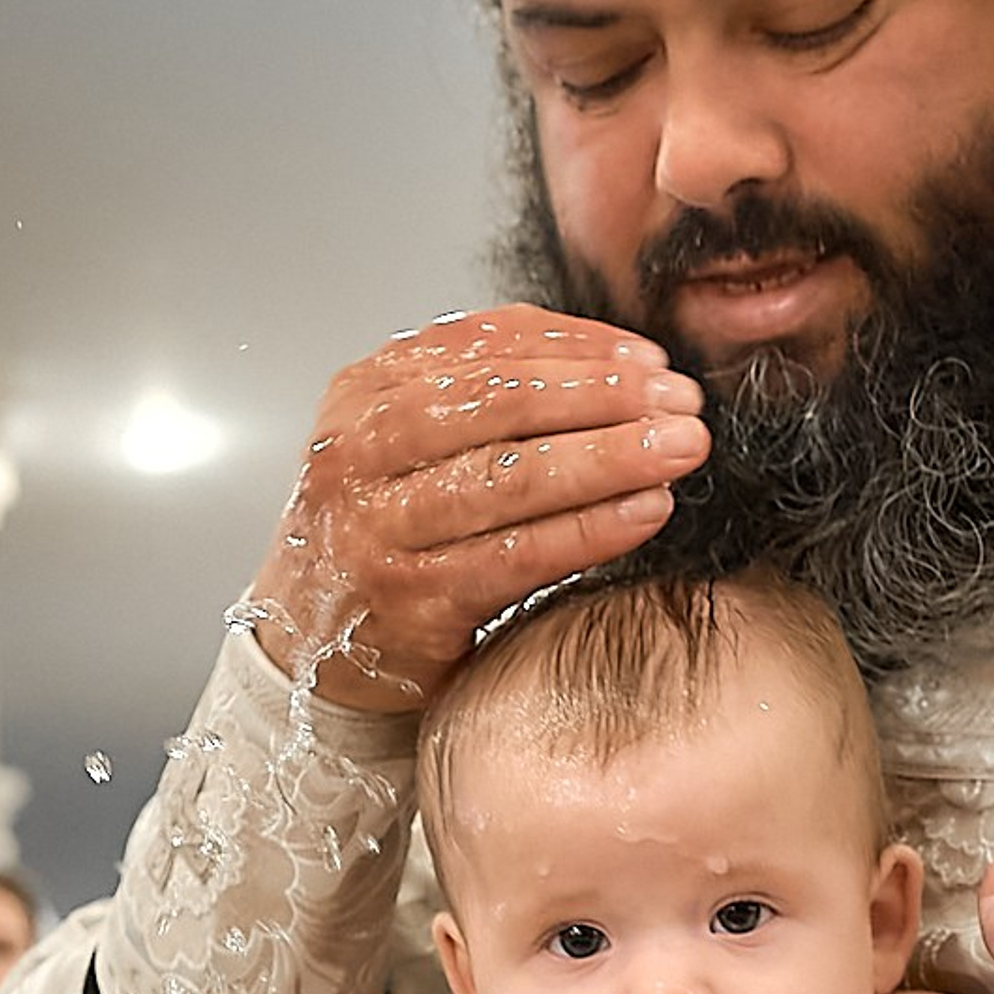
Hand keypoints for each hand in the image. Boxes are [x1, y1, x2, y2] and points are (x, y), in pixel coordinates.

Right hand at [245, 305, 707, 712]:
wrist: (312, 645)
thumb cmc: (382, 537)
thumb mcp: (405, 445)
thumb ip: (481, 396)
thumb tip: (613, 364)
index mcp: (361, 395)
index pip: (480, 348)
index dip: (576, 349)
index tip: (650, 362)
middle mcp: (357, 454)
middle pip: (498, 405)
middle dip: (602, 399)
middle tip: (682, 402)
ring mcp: (376, 530)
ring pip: (508, 478)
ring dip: (608, 459)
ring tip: (679, 451)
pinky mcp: (408, 600)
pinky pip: (516, 556)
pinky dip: (588, 531)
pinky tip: (644, 514)